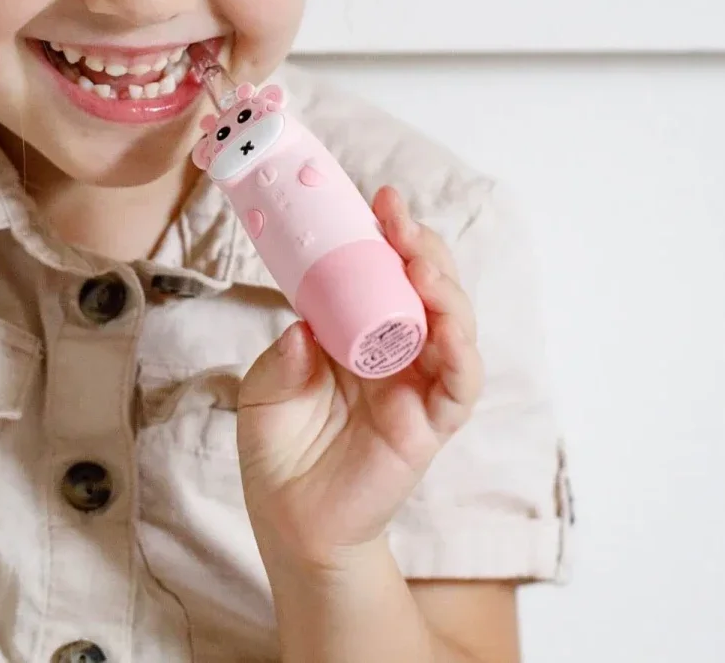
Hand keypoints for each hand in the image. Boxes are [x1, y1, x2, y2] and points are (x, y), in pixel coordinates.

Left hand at [236, 188, 483, 572]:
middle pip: (429, 288)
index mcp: (359, 330)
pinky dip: (461, 358)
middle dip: (423, 249)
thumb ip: (282, 360)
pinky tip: (447, 335)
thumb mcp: (263, 393)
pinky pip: (460, 388)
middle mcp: (397, 350)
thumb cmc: (279, 452)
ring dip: (447, 293)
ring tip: (422, 270)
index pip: (387, 271)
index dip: (390, 236)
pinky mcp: (430, 425)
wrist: (291, 522)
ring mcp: (418, 386)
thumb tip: (304, 330)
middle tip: (400, 223)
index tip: (381, 201)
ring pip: (454, 327)